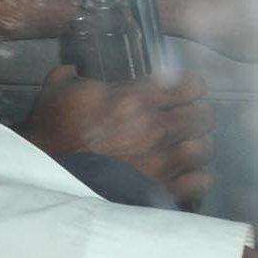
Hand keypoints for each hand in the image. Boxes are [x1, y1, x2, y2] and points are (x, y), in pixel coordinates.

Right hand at [18, 64, 214, 204]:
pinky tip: (183, 171)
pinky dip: (196, 175)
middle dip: (194, 113)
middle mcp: (158, 128)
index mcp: (136, 99)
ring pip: (205, 148)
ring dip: (195, 145)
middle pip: (203, 116)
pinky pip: (201, 181)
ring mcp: (164, 161)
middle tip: (181, 117)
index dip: (190, 85)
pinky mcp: (165, 189)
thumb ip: (73, 74)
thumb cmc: (54, 132)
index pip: (190, 85)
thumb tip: (78, 68)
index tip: (182, 89)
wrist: (52, 176)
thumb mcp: (56, 91)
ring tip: (183, 146)